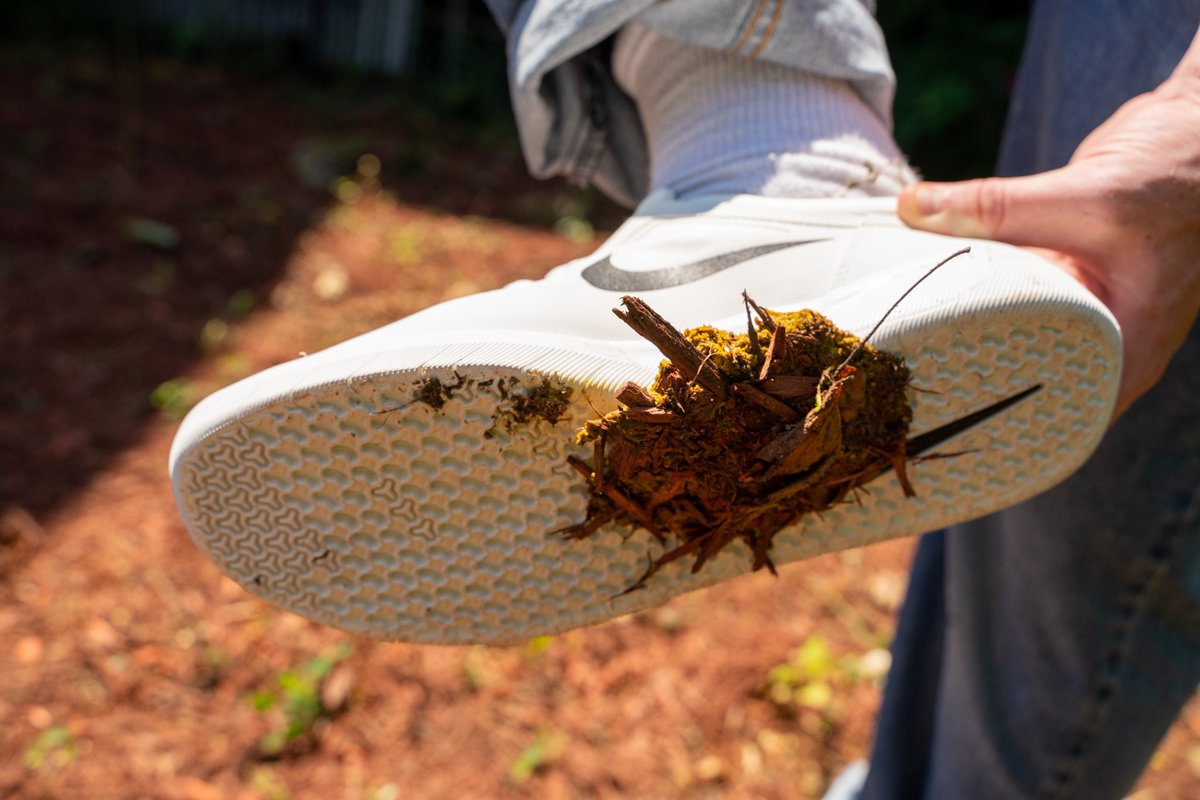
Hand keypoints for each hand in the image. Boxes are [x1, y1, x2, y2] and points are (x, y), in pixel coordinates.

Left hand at [897, 27, 1199, 419]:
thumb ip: (998, 207)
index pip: (1060, 415)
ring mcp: (1083, 307)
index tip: (938, 425)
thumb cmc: (1173, 175)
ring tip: (905, 343)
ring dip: (965, 330)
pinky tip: (929, 293)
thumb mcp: (1086, 197)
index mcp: (1129, 348)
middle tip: (906, 380)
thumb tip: (912, 206)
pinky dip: (976, 291)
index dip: (1000, 426)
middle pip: (1028, 378)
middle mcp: (1107, 338)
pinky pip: (1010, 294)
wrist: (1198, 127)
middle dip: (969, 377)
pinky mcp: (1062, 275)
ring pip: (1013, 333)